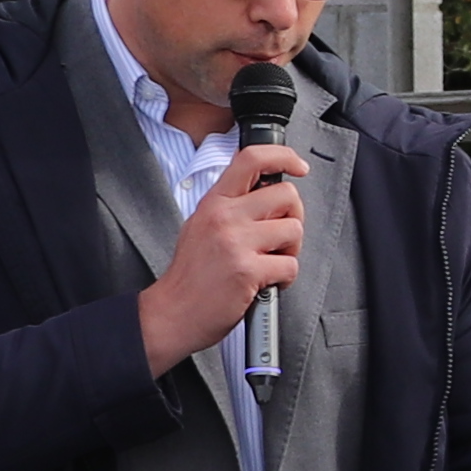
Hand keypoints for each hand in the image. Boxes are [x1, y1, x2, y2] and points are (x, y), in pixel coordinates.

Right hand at [137, 141, 302, 374]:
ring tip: (270, 263)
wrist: (172, 313)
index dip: (283, 156)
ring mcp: (236, 243)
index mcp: (214, 203)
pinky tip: (266, 283)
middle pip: (287, 195)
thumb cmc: (191, 275)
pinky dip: (285, 278)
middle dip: (293, 217)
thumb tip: (267, 192)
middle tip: (280, 237)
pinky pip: (290, 265)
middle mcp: (224, 217)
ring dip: (291, 250)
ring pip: (294, 230)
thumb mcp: (201, 226)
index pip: (251, 159)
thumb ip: (231, 206)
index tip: (298, 167)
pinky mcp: (248, 271)